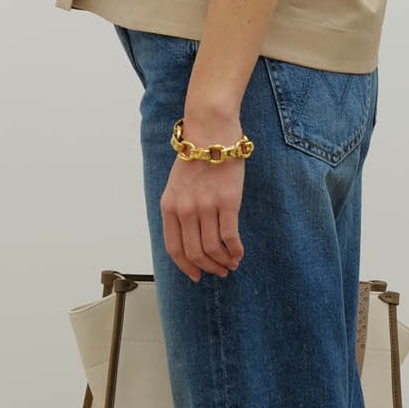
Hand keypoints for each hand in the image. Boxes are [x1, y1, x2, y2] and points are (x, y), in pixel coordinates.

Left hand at [160, 122, 246, 281]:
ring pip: (213, 249)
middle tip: (219, 272)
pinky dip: (235, 250)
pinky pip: (230, 237)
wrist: (211, 132)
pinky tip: (239, 253)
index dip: (185, 266)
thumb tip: (190, 236)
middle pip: (195, 253)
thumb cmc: (196, 156)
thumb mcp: (176, 185)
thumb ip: (179, 209)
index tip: (196, 275)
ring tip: (231, 264)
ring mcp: (205, 207)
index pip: (174, 248)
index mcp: (169, 207)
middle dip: (208, 268)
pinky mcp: (227, 202)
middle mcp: (185, 210)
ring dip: (223, 262)